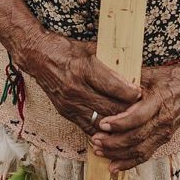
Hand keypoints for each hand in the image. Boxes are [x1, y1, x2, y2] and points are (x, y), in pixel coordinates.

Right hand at [22, 35, 141, 137]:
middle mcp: (76, 89)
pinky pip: (88, 127)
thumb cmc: (67, 50)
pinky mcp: (66, 112)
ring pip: (101, 121)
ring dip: (117, 123)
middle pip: (109, 107)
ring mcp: (70, 103)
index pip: (113, 87)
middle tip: (142, 110)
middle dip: (128, 111)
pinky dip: (102, 130)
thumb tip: (134, 71)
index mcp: (84, 69)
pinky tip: (114, 131)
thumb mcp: (92, 49)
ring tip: (131, 121)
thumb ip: (111, 62)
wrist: (38, 57)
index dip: (130, 93)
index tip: (141, 94)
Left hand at [90, 62, 179, 170]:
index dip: (119, 123)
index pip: (138, 117)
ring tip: (99, 151)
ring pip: (140, 150)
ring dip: (118, 154)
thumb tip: (105, 81)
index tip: (102, 123)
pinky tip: (113, 166)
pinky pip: (145, 155)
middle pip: (137, 138)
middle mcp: (163, 120)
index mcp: (159, 101)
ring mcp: (165, 132)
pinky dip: (128, 162)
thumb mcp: (150, 73)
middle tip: (95, 140)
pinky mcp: (164, 139)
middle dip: (113, 142)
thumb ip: (129, 80)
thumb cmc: (169, 78)